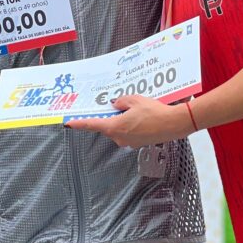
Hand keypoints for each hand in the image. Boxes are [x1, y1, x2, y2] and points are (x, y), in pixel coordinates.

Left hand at [66, 94, 190, 146]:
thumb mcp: (134, 100)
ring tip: (135, 109)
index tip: (68, 123)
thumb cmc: (153, 112)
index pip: (92, 125)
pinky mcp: (138, 143)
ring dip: (122, 120)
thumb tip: (115, 105)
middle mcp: (119, 137)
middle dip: (109, 116)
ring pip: (119, 129)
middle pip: (107, 125)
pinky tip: (141, 116)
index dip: (79, 124)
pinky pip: (129, 132)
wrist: (173, 124)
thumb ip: (120, 101)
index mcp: (115, 127)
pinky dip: (131, 124)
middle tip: (117, 105)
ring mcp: (129, 142)